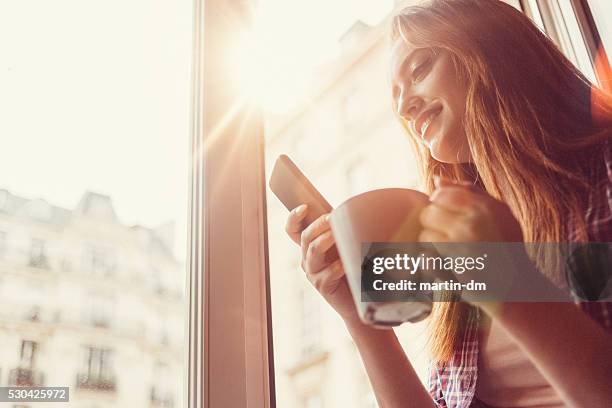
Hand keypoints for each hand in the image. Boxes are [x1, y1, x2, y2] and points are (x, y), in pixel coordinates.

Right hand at [285, 204, 361, 324]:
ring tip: (339, 236)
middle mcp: (307, 258)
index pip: (293, 230)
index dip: (294, 218)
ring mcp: (313, 272)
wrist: (358, 298)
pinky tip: (346, 264)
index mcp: (309, 247)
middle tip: (332, 217)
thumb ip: (340, 231)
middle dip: (318, 225)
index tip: (304, 207)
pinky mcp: (322, 286)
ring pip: (314, 251)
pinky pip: (327, 273)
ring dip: (326, 240)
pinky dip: (337, 267)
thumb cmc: (352, 268)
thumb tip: (348, 212)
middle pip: (306, 237)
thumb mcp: (344, 246)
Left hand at [418, 177, 527, 312]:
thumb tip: (436, 179)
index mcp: (482, 207)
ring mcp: (461, 249)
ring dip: (433, 245)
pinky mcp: (453, 270)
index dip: (439, 204)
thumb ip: (469, 191)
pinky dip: (432, 263)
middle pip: (428, 214)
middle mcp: (471, 224)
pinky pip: (426, 259)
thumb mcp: (499, 211)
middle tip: (448, 235)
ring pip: (425, 237)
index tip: (448, 216)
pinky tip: (448, 266)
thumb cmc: (507, 245)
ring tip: (452, 252)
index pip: (440, 194)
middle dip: (433, 223)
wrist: (518, 286)